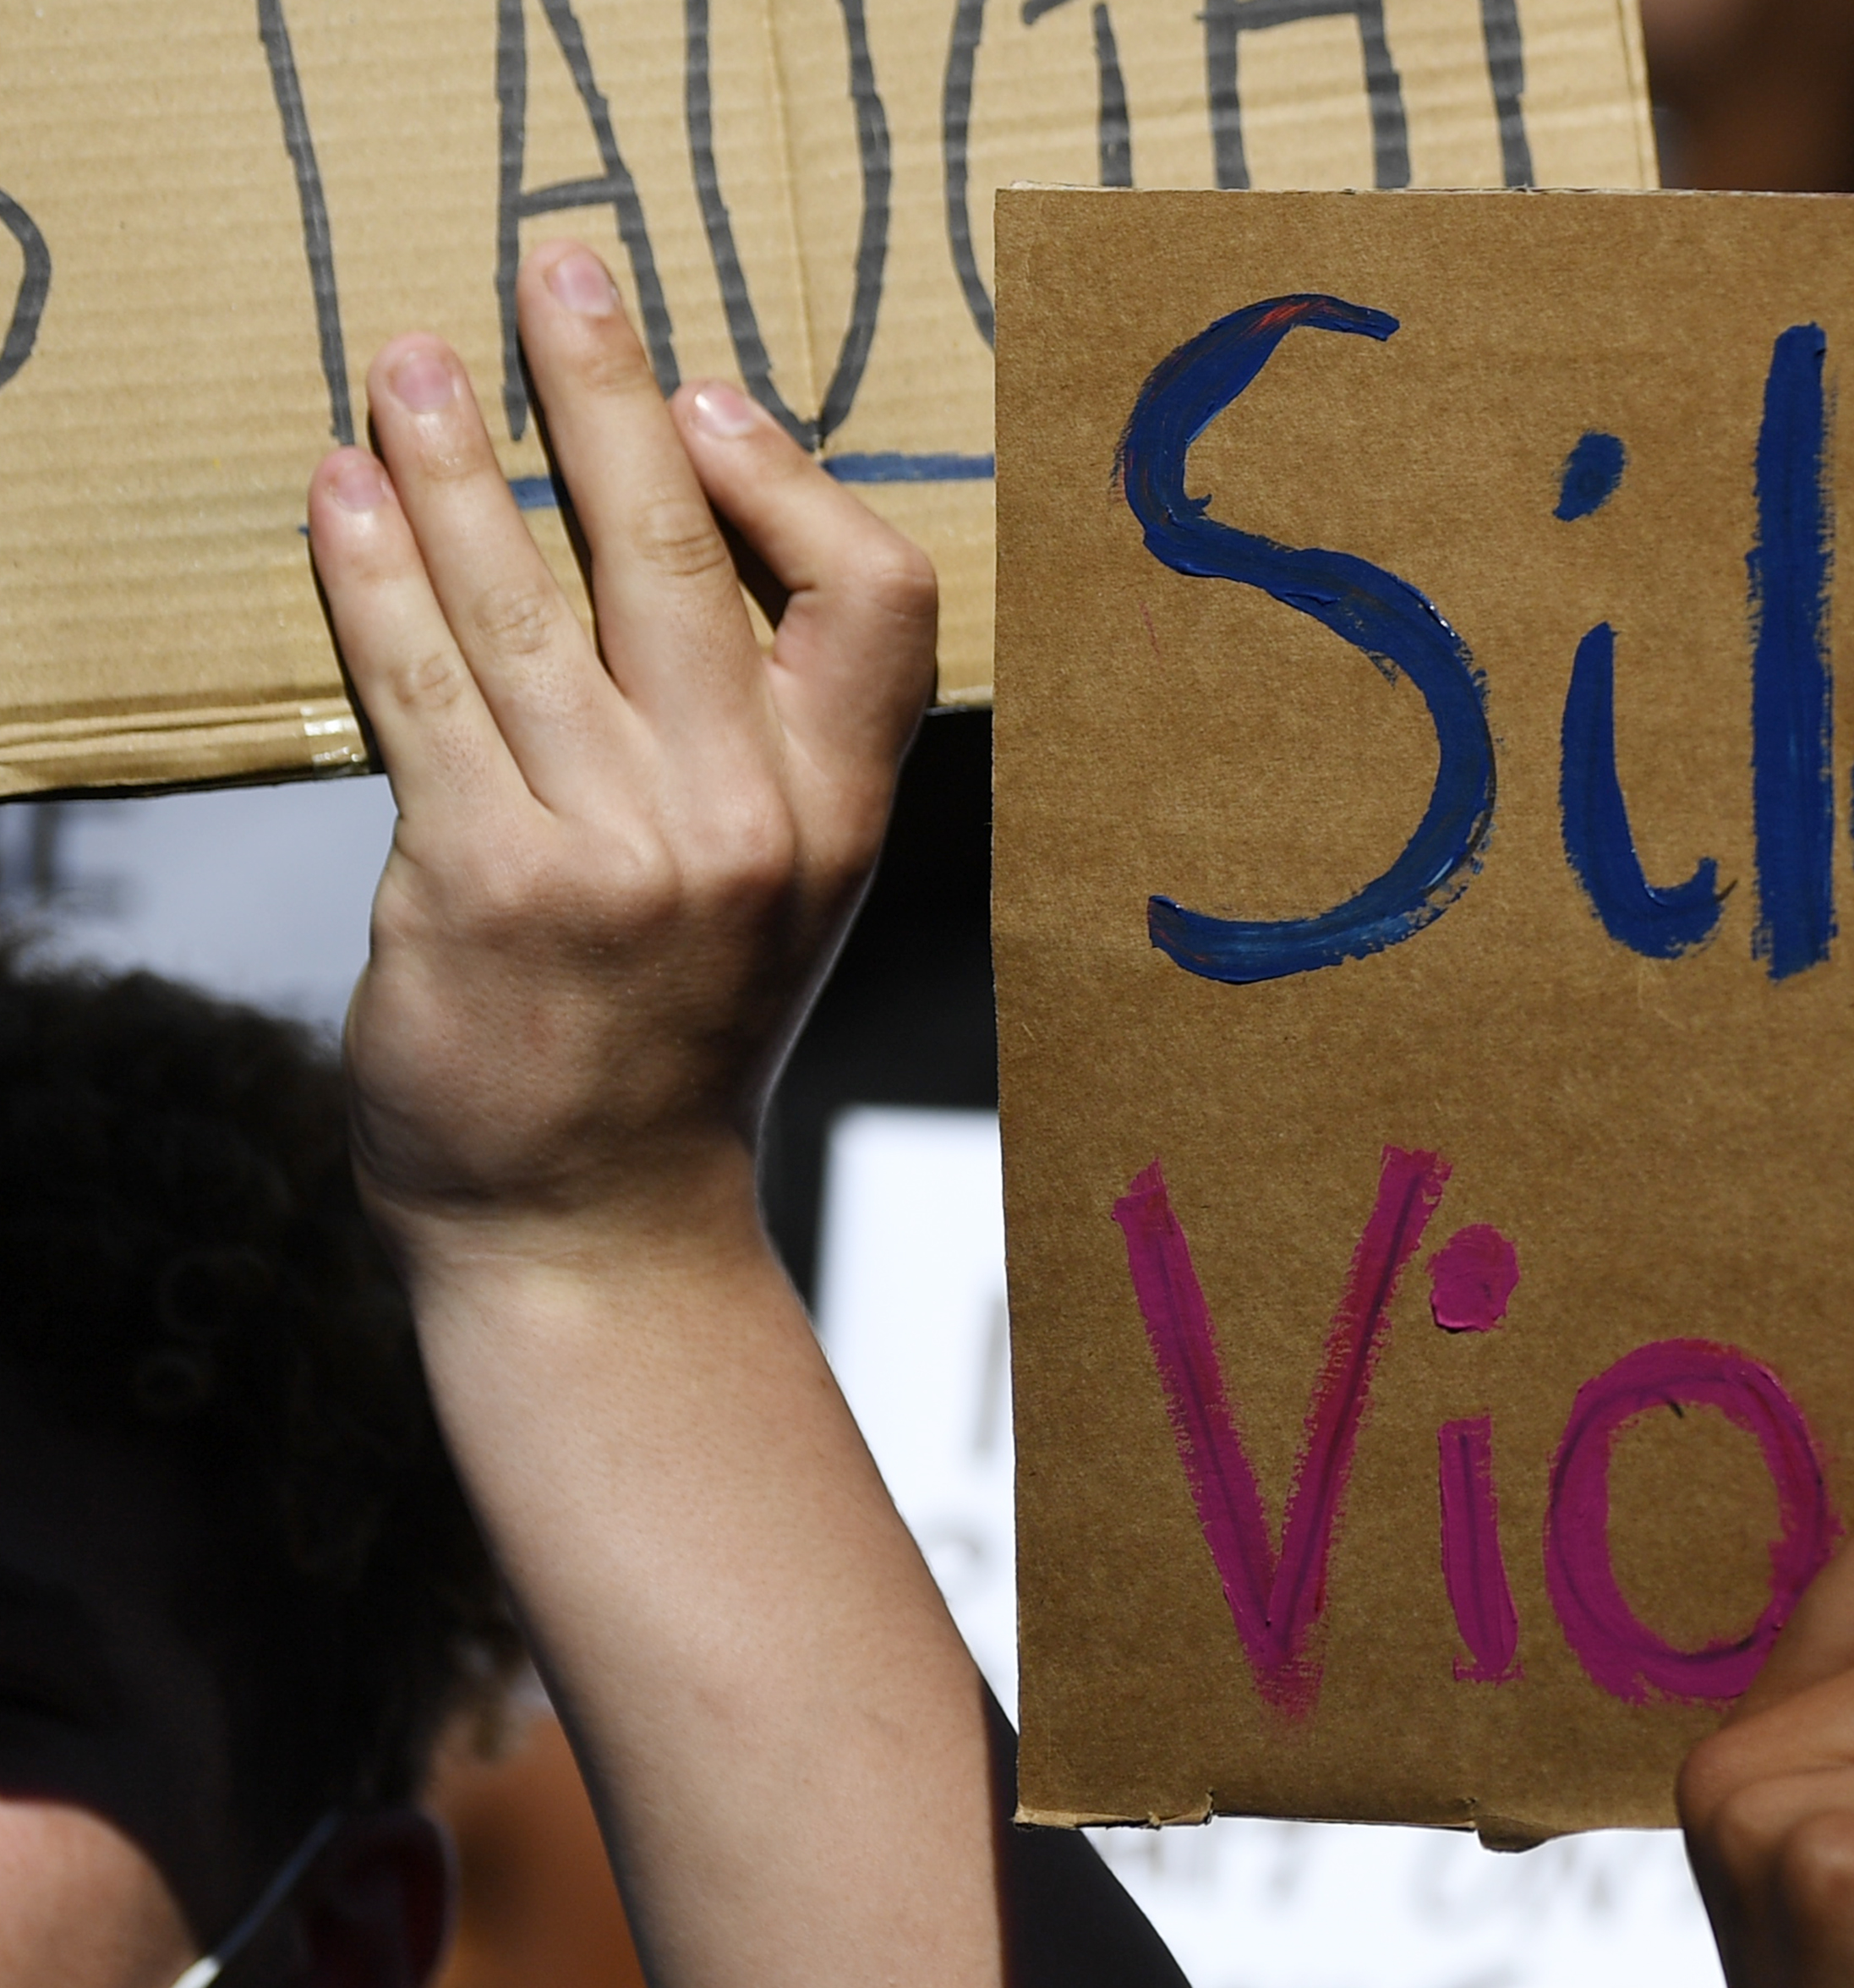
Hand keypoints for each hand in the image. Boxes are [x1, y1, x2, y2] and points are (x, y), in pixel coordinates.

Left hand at [306, 240, 934, 1269]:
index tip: (712, 397)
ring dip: (459, 453)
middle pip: (681, 559)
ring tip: (408, 356)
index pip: (877, 599)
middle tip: (556, 266)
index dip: (793, 478)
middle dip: (609, 390)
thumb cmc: (669, 1035)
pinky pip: (422, 691)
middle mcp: (749, 826)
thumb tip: (689, 536)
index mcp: (842, 817)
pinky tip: (343, 492)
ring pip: (531, 605)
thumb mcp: (781, 889)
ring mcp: (622, 856)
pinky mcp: (487, 885)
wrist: (593, 1222)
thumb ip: (762, 738)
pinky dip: (374, 575)